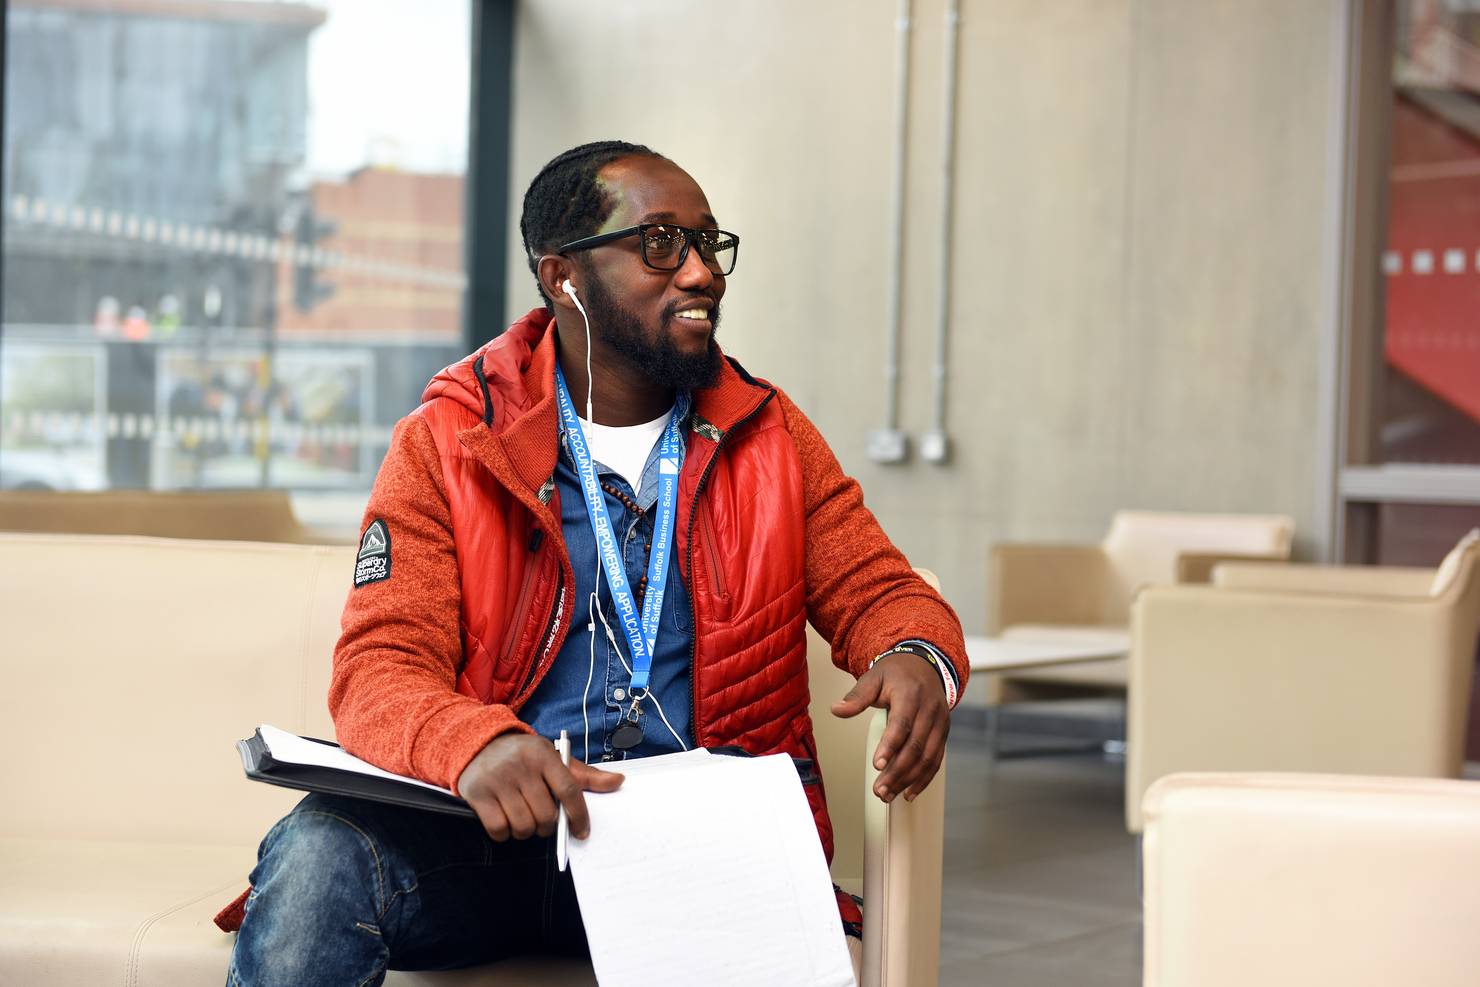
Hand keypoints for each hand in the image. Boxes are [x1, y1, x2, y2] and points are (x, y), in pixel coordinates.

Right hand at [456, 733, 623, 841]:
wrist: (480, 743)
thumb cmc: (524, 757)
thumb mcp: (554, 759)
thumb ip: (585, 776)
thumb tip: (619, 781)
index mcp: (544, 755)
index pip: (569, 790)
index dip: (579, 815)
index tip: (582, 832)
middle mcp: (521, 766)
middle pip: (546, 815)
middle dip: (547, 826)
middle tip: (542, 820)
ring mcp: (497, 780)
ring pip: (523, 826)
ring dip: (525, 831)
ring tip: (522, 818)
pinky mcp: (477, 793)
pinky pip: (498, 829)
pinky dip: (504, 834)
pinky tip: (505, 821)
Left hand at [831, 653, 949, 802]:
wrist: (925, 665)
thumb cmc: (896, 674)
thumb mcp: (873, 677)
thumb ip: (856, 696)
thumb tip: (836, 709)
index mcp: (911, 695)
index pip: (902, 723)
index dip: (890, 746)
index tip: (877, 764)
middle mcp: (929, 710)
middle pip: (915, 746)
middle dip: (897, 772)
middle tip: (879, 790)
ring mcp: (939, 723)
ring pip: (928, 757)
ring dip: (909, 780)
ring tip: (889, 795)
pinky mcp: (943, 734)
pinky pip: (936, 760)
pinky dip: (924, 779)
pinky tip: (909, 792)